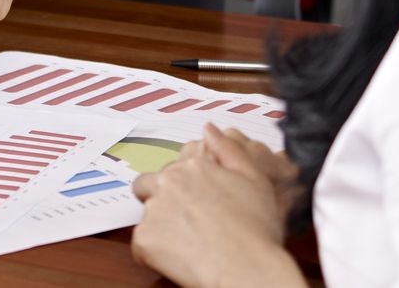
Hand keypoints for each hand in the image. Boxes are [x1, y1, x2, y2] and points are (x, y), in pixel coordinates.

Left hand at [130, 125, 301, 287]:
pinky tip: (181, 259)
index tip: (196, 202)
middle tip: (187, 222)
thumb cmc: (256, 230)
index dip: (183, 185)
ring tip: (189, 243)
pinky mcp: (144, 239)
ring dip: (161, 225)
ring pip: (147, 215)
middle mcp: (168, 182)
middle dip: (161, 199)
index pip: (173, 167)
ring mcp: (154, 210)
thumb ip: (229, 149)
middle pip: (147, 185)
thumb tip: (209, 129)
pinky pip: (142, 245)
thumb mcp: (255, 179)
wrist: (248, 269)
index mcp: (192, 165)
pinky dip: (156, 252)